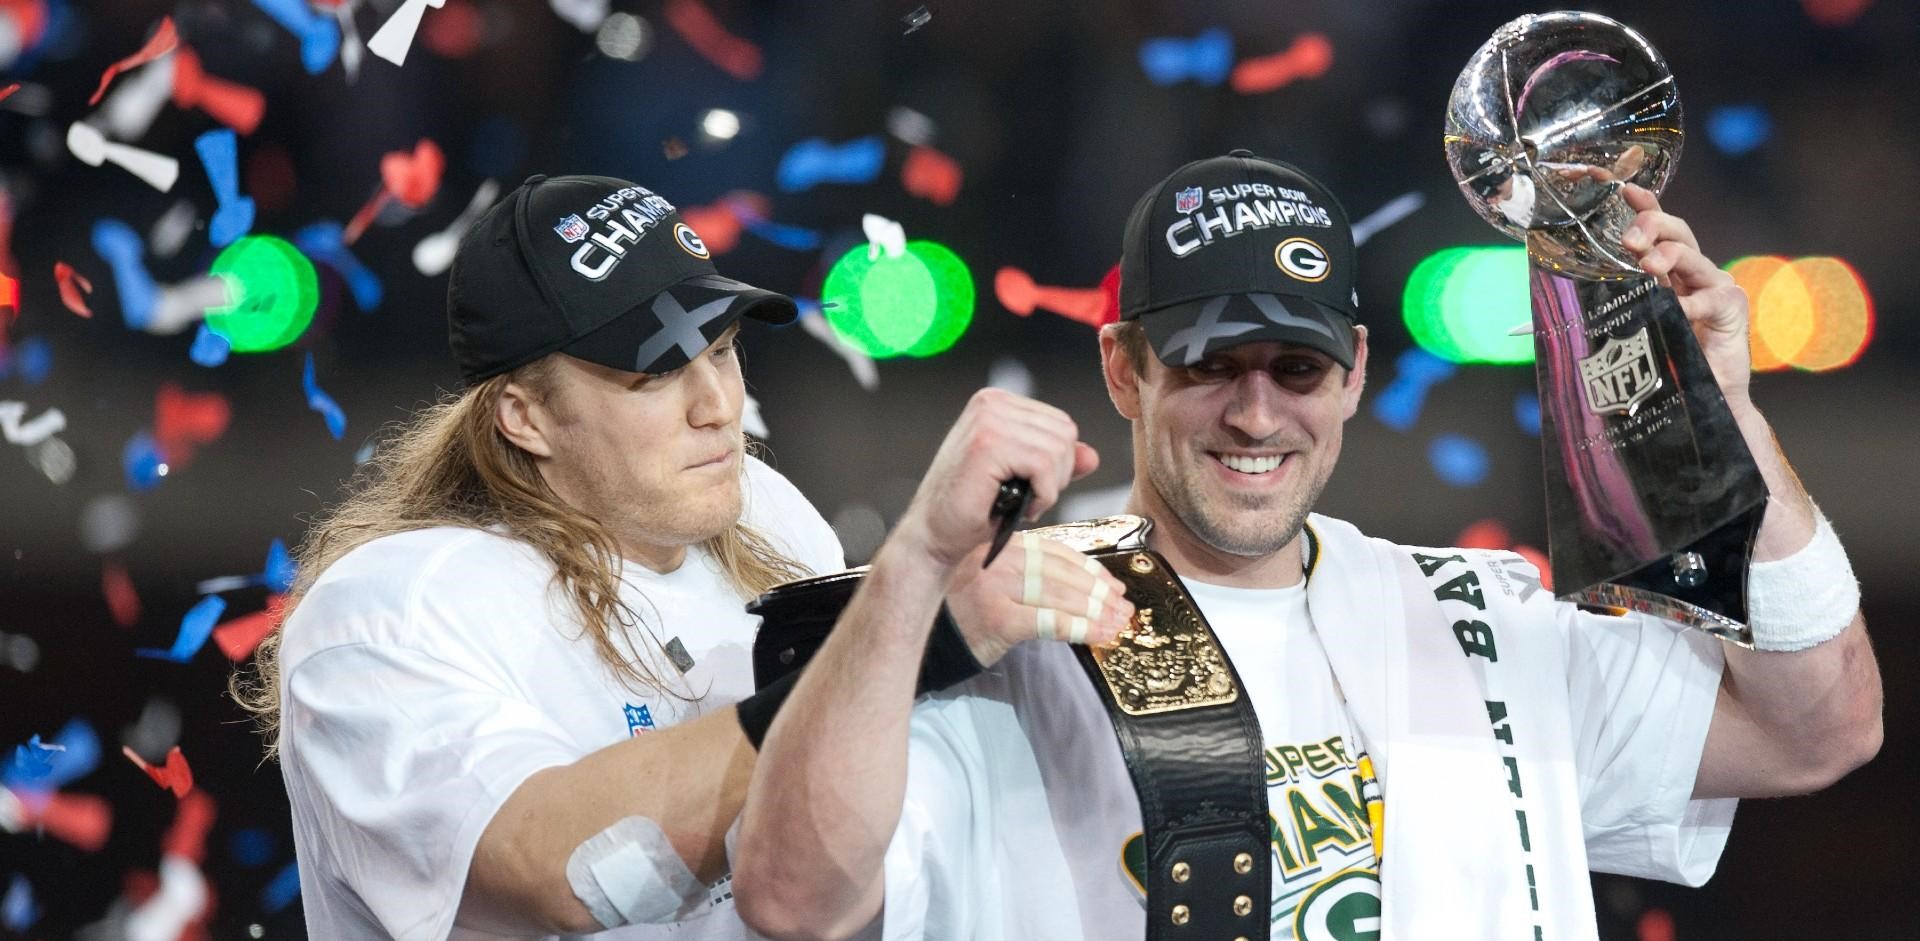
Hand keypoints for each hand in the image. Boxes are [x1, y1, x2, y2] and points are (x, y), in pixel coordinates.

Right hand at [893, 388, 1099, 570]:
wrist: (935, 535)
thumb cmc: (973, 509)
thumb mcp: (1023, 479)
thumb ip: (1056, 462)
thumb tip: (1091, 456)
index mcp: (998, 403)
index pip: (1060, 423)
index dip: (1058, 463)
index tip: (1030, 487)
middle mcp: (991, 403)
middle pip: (1064, 433)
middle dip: (1057, 474)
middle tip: (1028, 498)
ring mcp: (987, 420)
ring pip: (1058, 449)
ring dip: (1049, 487)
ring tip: (1021, 502)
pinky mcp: (987, 444)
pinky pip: (1044, 465)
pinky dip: (1043, 494)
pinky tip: (1021, 507)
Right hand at [944, 533, 1134, 666]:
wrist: (929, 637)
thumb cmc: (963, 610)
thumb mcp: (991, 576)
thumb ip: (1026, 571)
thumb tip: (1082, 585)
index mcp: (1001, 546)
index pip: (1055, 552)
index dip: (1090, 569)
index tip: (1113, 585)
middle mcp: (999, 560)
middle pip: (1061, 573)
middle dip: (1098, 591)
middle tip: (1123, 607)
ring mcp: (996, 587)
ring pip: (1059, 595)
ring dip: (1095, 610)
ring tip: (1117, 623)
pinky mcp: (997, 617)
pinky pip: (1048, 621)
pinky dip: (1078, 628)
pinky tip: (1097, 635)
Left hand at [1619, 184, 1753, 405]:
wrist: (1700, 398)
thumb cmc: (1661, 362)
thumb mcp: (1624, 329)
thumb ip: (1597, 314)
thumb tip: (1530, 318)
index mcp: (1665, 270)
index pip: (1655, 226)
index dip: (1641, 202)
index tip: (1620, 185)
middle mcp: (1690, 271)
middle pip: (1675, 230)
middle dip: (1650, 225)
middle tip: (1628, 240)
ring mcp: (1714, 285)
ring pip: (1691, 255)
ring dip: (1667, 256)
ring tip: (1647, 267)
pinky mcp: (1730, 308)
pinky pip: (1708, 298)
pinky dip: (1690, 303)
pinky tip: (1676, 310)